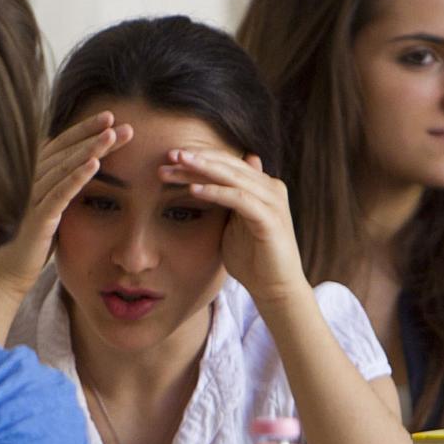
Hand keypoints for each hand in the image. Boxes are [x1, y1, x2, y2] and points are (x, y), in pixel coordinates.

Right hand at [0, 111, 132, 296]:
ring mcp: (34, 197)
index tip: (111, 116)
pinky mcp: (39, 217)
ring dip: (89, 150)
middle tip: (120, 122)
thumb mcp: (58, 201)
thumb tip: (93, 161)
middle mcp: (34, 179)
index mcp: (40, 173)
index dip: (86, 129)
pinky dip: (77, 177)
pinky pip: (60, 193)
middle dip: (94, 135)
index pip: (64, 143)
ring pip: (64, 167)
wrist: (17, 264)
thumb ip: (69, 181)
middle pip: (67, 150)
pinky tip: (94, 165)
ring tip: (111, 136)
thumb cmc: (42, 232)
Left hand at [163, 149, 310, 303]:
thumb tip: (216, 182)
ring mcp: (272, 202)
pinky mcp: (270, 219)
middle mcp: (270, 188)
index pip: (227, 164)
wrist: (275, 289)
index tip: (169, 158)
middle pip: (228, 166)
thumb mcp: (233, 225)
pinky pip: (239, 199)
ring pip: (233, 177)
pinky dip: (216, 192)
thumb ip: (226, 201)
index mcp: (261, 186)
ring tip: (178, 163)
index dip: (199, 159)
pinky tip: (194, 190)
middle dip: (197, 159)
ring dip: (203, 169)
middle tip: (169, 154)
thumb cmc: (253, 259)